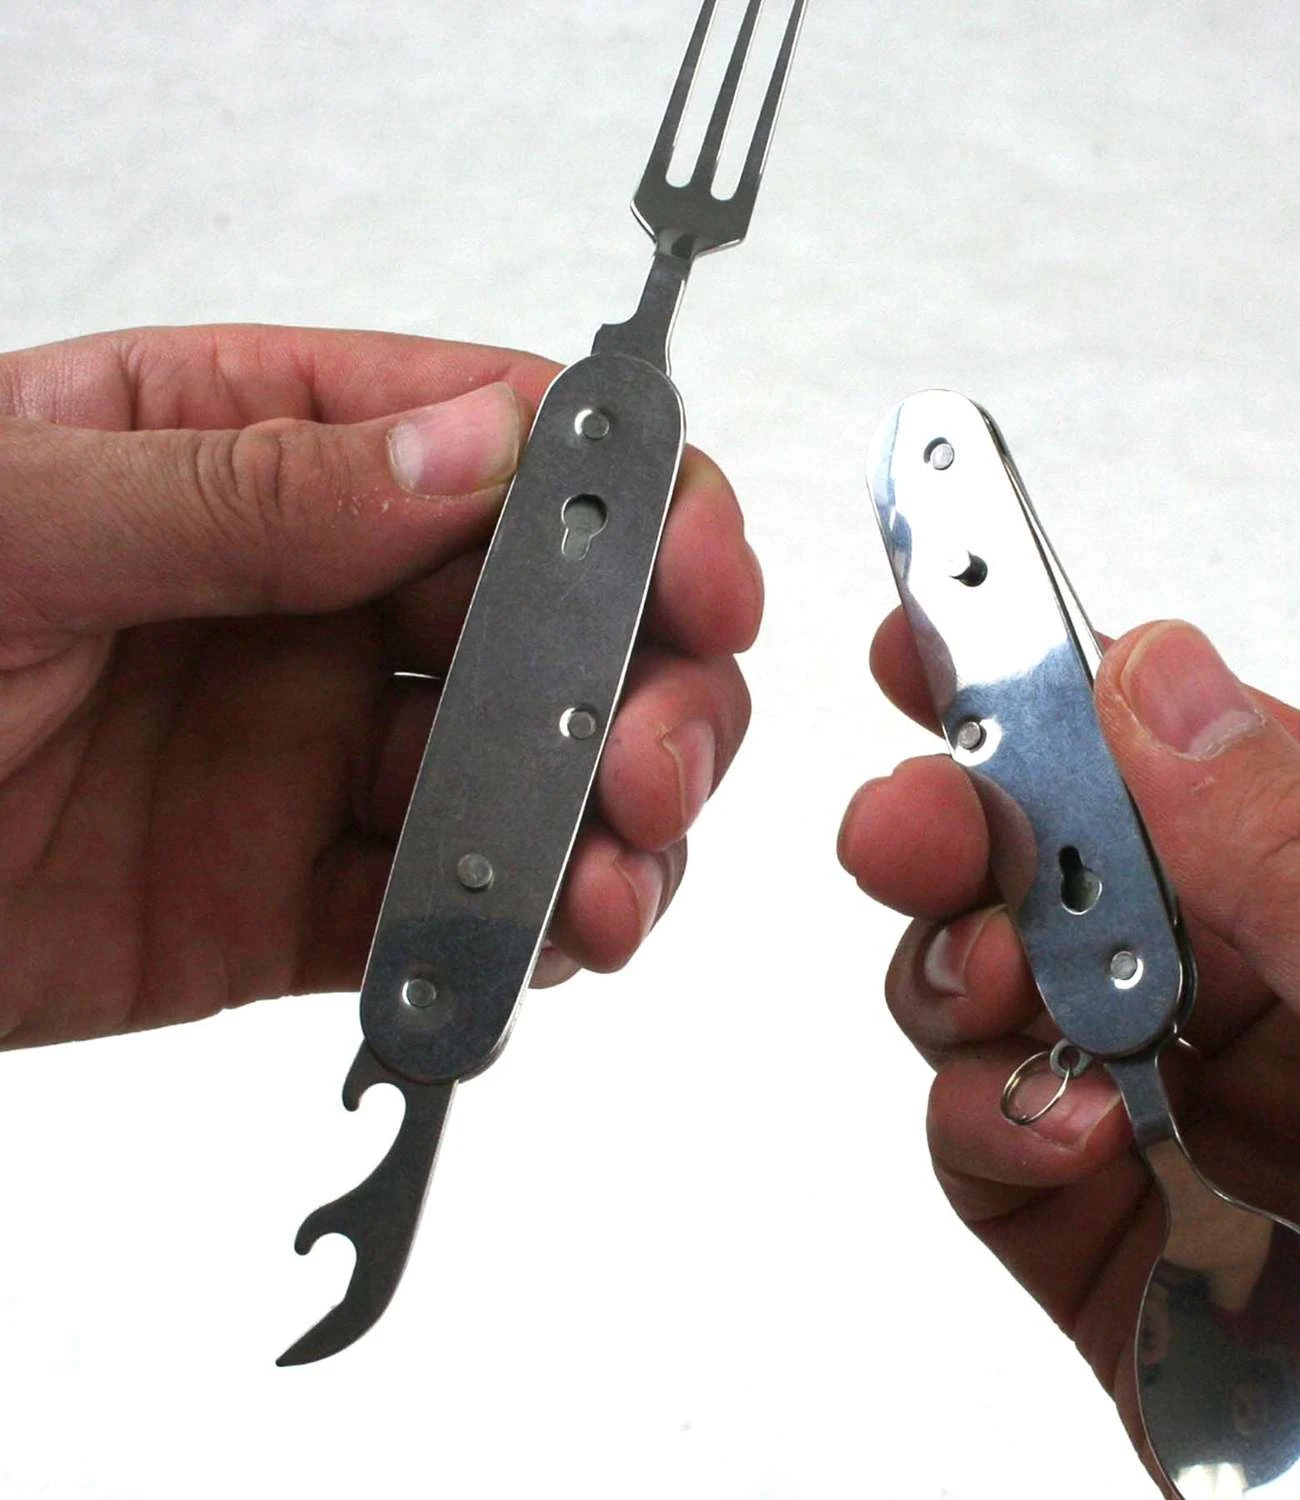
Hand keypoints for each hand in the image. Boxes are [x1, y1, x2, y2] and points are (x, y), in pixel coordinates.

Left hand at [0, 325, 757, 1046]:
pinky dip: (510, 945)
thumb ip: (244, 486)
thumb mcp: (1, 519)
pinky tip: (538, 952)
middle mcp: (318, 604)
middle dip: (646, 688)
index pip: (504, 446)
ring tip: (616, 886)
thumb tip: (473, 449)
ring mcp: (314, 759)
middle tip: (654, 757)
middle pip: (557, 628)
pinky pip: (437, 920)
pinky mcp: (291, 903)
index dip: (632, 497)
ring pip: (527, 782)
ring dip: (607, 832)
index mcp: (260, 452)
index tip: (701, 570)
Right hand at [839, 614, 1299, 1498]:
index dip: (1072, 691)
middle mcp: (1280, 997)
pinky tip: (1047, 1135)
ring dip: (969, 970)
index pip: (1210, 756)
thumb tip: (1165, 684)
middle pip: (1081, 858)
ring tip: (998, 998)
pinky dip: (982, 1116)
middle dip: (979, 829)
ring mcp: (1175, 1105)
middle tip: (912, 825)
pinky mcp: (1093, 1219)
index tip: (953, 641)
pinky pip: (983, 1124)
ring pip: (1004, 978)